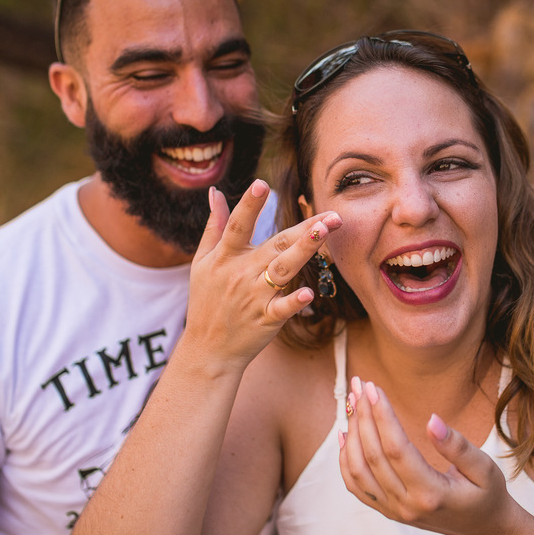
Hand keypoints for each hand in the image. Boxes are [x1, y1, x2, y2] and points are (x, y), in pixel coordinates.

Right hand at [183, 179, 340, 369]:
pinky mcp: (266, 319)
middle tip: (332, 214)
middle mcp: (241, 274)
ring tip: (324, 232)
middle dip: (303, 228)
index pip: (237, 226)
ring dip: (304, 251)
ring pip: (283, 269)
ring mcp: (254, 297)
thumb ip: (213, 226)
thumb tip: (215, 192)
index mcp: (225, 257)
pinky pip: (282, 308)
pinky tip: (308, 292)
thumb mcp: (202, 263)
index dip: (248, 205)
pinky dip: (294, 302)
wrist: (207, 350)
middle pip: (275, 245)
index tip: (261, 184)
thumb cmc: (206, 302)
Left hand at [338, 376, 513, 534]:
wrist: (483, 527)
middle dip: (363, 415)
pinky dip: (346, 458)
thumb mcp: (485, 468)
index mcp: (431, 494)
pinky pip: (356, 486)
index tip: (373, 387)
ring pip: (358, 470)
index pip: (396, 449)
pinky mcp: (387, 510)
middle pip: (373, 456)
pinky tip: (346, 433)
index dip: (382, 415)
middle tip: (360, 384)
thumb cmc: (488, 493)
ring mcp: (393, 511)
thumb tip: (432, 420)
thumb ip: (458, 446)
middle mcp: (406, 506)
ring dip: (352, 432)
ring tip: (353, 400)